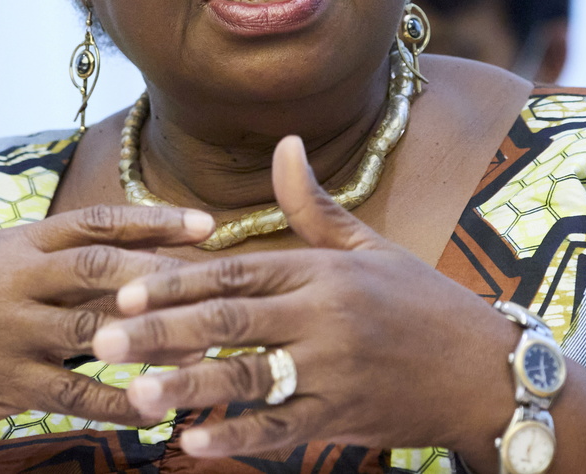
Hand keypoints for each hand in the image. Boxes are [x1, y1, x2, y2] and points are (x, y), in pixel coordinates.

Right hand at [0, 205, 214, 442]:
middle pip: (101, 267)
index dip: (155, 220)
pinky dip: (122, 400)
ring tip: (208, 347)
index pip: (98, 221)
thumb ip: (67, 256)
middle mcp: (15, 278)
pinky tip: (160, 406)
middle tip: (219, 285)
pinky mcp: (8, 383)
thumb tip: (149, 250)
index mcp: (21, 242)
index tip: (207, 225)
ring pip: (95, 330)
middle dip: (164, 274)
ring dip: (155, 339)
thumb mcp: (6, 264)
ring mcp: (10, 331)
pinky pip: (76, 393)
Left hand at [92, 137, 517, 460]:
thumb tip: (286, 141)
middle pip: (230, 321)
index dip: (178, 281)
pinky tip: (192, 443)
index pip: (238, 270)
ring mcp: (335, 368)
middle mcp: (326, 315)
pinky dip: (238, 436)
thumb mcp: (371, 246)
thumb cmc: (422, 301)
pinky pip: (283, 427)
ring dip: (188, 387)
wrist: (483, 369)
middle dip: (161, 332)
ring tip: (134, 396)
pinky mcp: (344, 415)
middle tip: (102, 342)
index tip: (125, 290)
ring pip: (249, 377)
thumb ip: (316, 204)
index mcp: (325, 270)